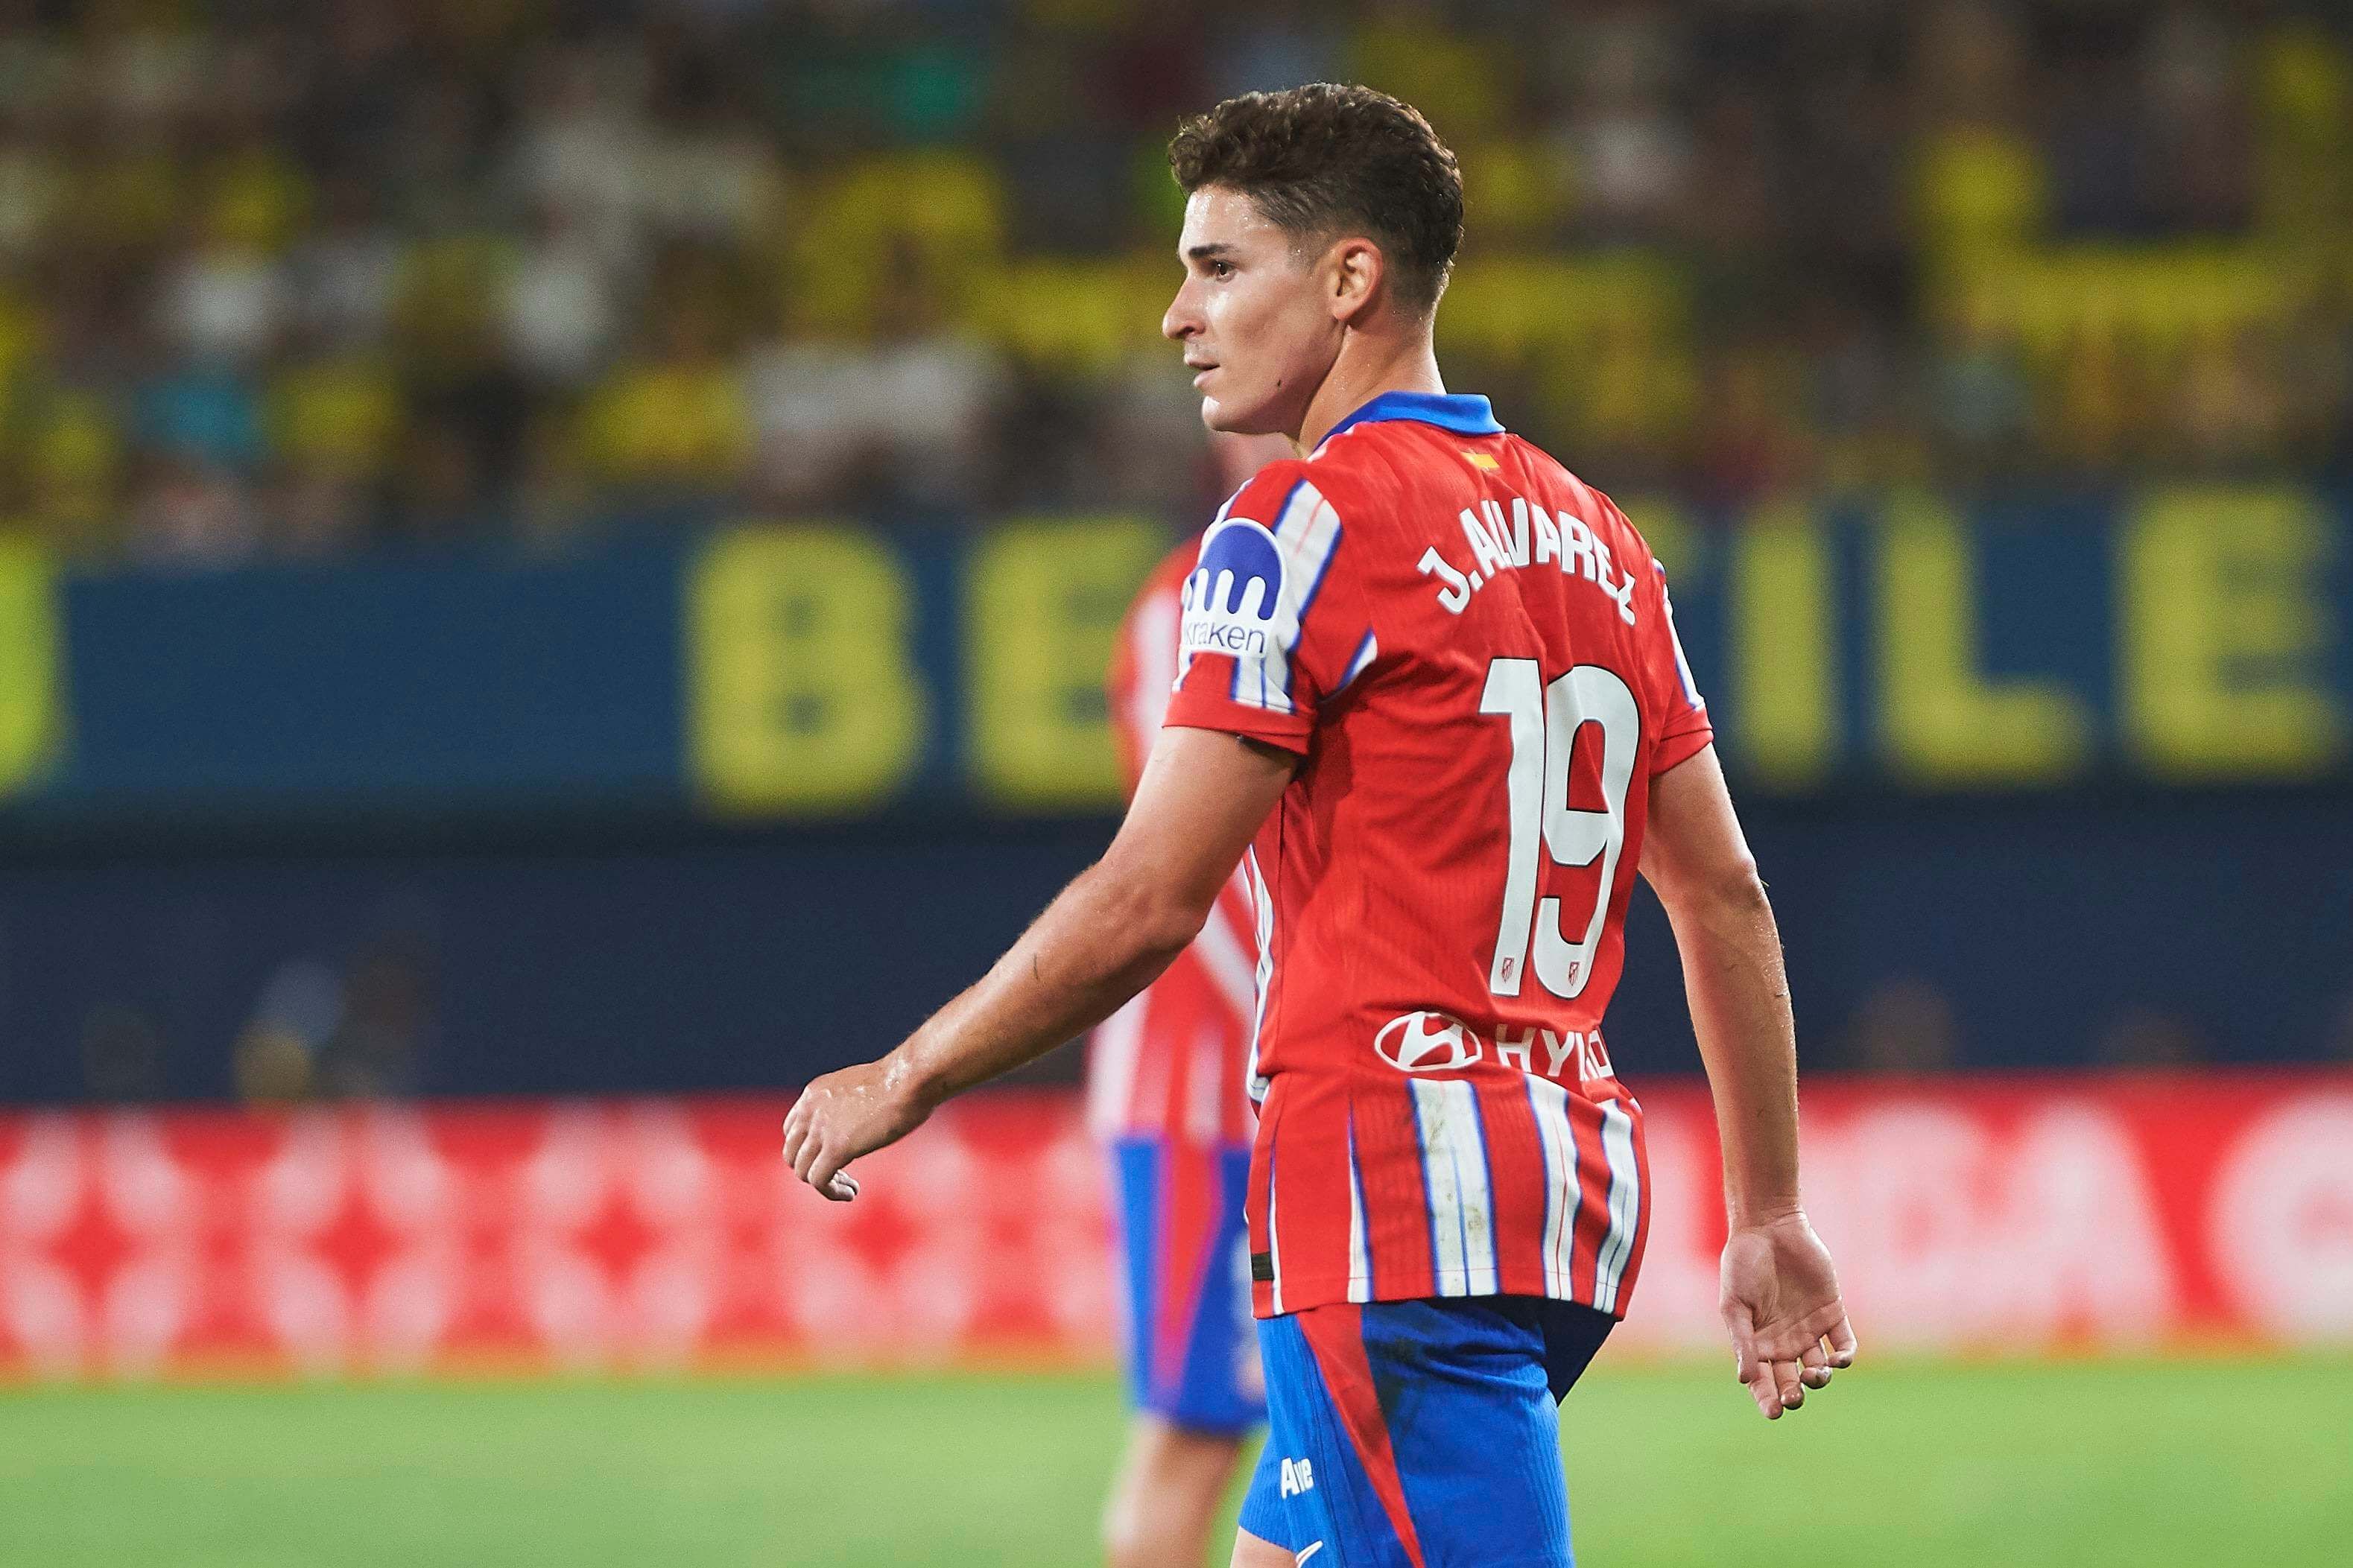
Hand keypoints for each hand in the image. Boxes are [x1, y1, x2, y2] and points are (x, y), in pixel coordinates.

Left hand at [782, 1056, 931, 1201]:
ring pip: (802, 1171)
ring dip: (825, 1184)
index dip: (808, 1149)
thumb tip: (853, 1123)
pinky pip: (819, 1181)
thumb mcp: (858, 1089)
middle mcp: (809, 1111)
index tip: (831, 1156)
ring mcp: (820, 1130)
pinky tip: (851, 1193)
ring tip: (849, 1188)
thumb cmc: (898, 1082)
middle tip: (839, 1175)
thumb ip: (845, 1105)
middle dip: (812, 1168)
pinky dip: (832, 1192)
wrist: (909, 1080)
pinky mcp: (836, 1149)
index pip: (791, 1130)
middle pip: (791, 1153)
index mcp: (813, 1094)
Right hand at [1719, 1211, 1857, 1419]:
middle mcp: (1784, 1342)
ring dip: (1820, 1378)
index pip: (1762, 1382)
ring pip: (1820, 1368)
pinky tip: (1839, 1360)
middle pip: (1792, 1382)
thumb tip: (1745, 1379)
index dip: (1767, 1400)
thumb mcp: (1734, 1305)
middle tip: (1795, 1396)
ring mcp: (1810, 1329)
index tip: (1775, 1412)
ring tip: (1815, 1374)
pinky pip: (1844, 1344)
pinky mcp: (1833, 1314)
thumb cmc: (1742, 1264)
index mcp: (1757, 1343)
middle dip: (1794, 1395)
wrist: (1768, 1228)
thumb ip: (1742, 1341)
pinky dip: (1845, 1357)